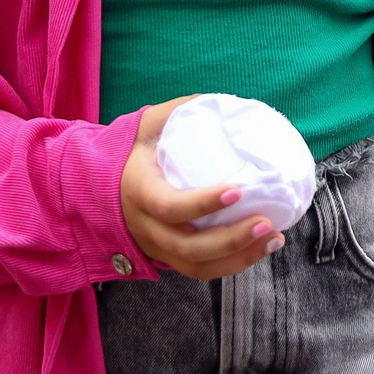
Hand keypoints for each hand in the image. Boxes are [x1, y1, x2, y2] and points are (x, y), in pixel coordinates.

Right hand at [118, 97, 286, 280]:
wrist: (99, 181)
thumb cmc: (135, 147)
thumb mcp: (151, 123)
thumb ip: (183, 110)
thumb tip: (229, 103)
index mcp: (138, 191)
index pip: (169, 206)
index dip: (202, 203)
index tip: (238, 189)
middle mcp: (144, 226)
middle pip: (187, 247)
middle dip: (231, 240)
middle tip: (267, 222)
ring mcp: (154, 246)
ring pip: (196, 266)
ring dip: (239, 258)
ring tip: (274, 239)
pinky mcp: (167, 257)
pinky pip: (200, 270)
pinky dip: (233, 265)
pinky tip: (261, 248)